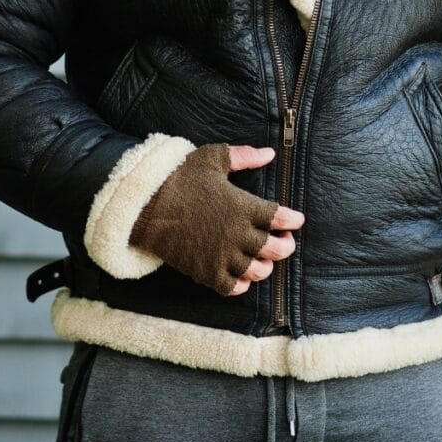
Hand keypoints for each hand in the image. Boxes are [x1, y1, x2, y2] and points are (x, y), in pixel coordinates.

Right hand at [129, 142, 302, 295]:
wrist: (146, 205)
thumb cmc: (180, 178)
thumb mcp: (213, 158)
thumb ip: (244, 156)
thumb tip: (269, 153)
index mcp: (242, 206)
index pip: (279, 217)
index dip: (291, 220)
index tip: (296, 220)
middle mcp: (237, 234)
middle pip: (275, 248)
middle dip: (285, 246)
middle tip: (285, 242)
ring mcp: (222, 256)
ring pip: (257, 271)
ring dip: (265, 266)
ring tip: (264, 260)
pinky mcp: (205, 272)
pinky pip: (232, 287)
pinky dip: (241, 285)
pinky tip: (242, 277)